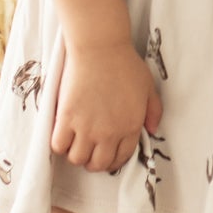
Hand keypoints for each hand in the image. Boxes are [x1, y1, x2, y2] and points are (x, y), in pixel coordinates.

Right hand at [52, 39, 162, 173]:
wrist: (100, 47)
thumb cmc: (124, 64)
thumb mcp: (149, 87)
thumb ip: (154, 112)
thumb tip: (151, 130)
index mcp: (130, 127)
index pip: (120, 158)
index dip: (111, 161)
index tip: (104, 154)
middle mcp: (109, 133)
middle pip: (97, 164)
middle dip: (93, 161)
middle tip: (88, 149)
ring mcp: (87, 127)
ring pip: (77, 158)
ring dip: (75, 153)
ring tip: (74, 141)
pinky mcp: (67, 117)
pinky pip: (58, 145)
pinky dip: (59, 144)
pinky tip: (62, 133)